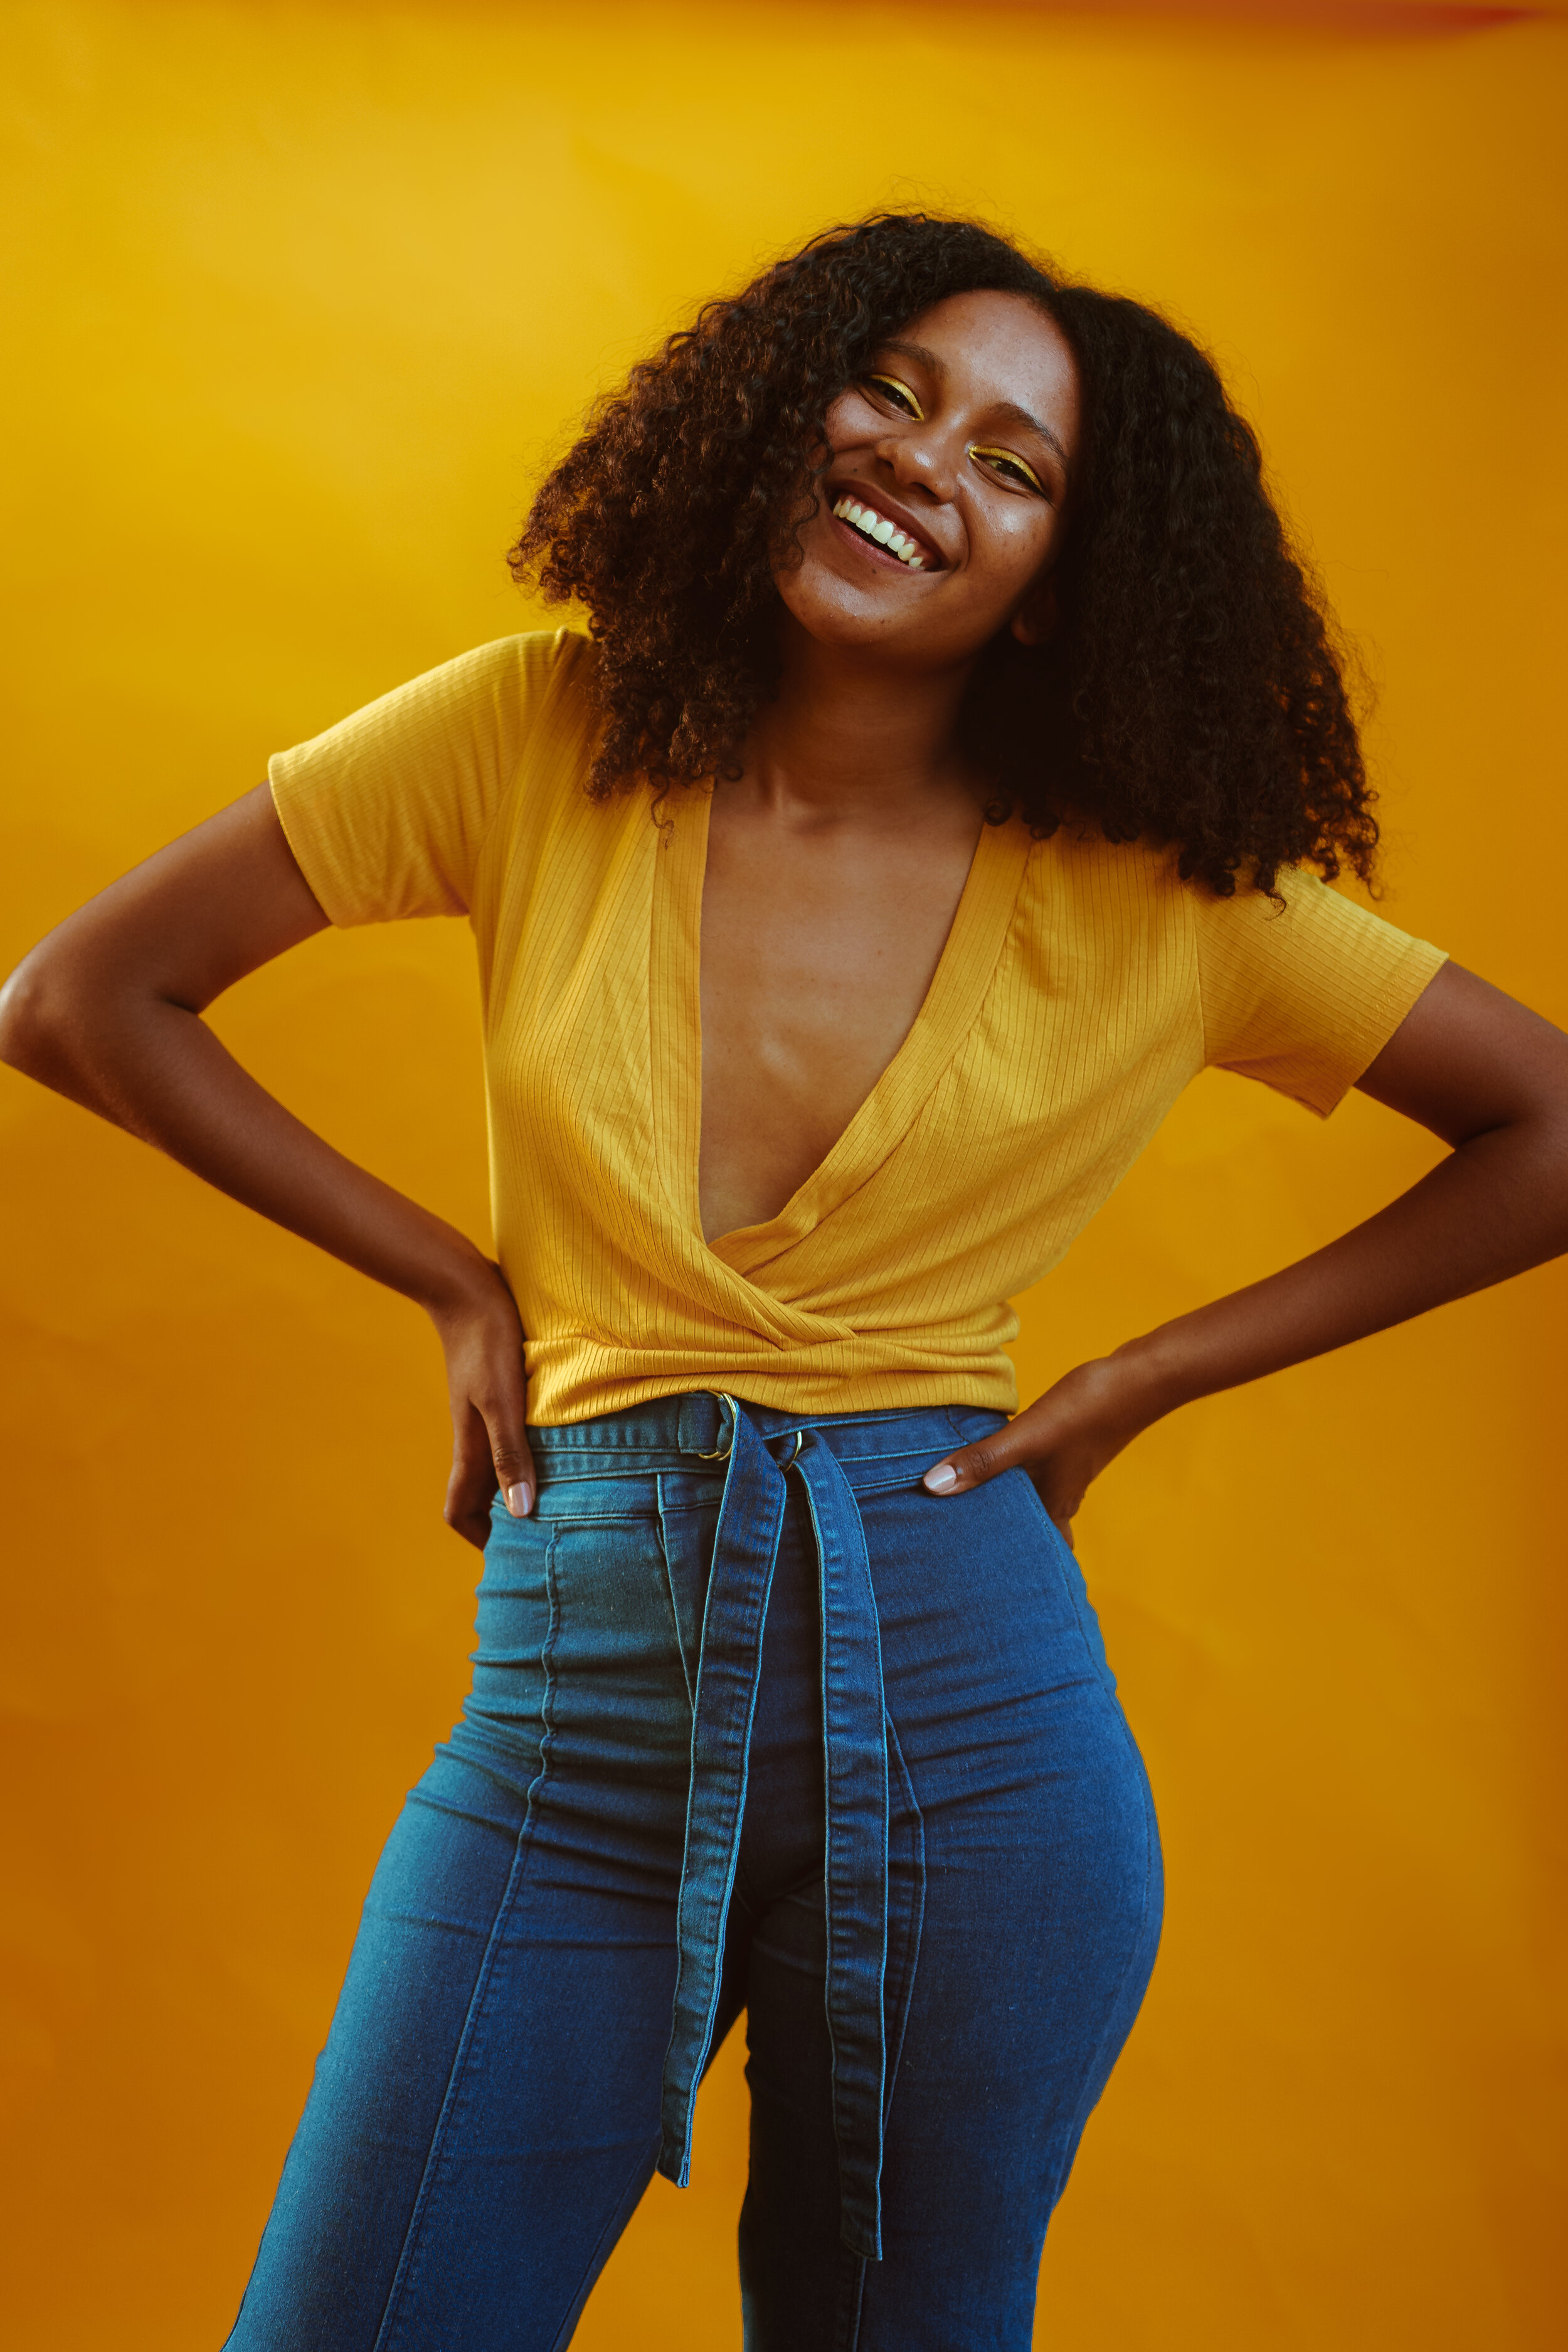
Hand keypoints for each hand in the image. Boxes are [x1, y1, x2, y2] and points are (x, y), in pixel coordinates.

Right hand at [429, 1264, 536, 1549]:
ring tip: (565, 1499)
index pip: (460, 1512)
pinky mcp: (499, 1394)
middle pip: (482, 1496)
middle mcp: (474, 1438)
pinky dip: (532, 1452)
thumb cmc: (485, 1342)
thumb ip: (511, 1454)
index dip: (480, 1539)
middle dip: (507, 1521)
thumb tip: (520, 1513)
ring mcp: (485, 1416)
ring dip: (522, 1486)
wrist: (467, 1288)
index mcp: (469, 1448)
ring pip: (499, 1467)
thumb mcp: (502, 1401)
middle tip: (549, 1537)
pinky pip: (512, 1438)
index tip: (514, 1556)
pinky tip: (563, 1447)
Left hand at [921, 1355, 1161, 1548]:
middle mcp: (1063, 1495)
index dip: (1013, 1569)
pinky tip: (999, 1464)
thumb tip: (932, 1487)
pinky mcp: (1069, 1446)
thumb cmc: (1089, 1410)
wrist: (1140, 1377)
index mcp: (1055, 1505)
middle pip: (1033, 1531)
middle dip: (1006, 1542)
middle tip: (966, 1548)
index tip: (982, 1581)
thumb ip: (982, 1462)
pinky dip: (1017, 1478)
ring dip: (1009, 1508)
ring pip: (1035, 1502)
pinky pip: (1037, 1474)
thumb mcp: (1028, 1437)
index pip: (1036, 1553)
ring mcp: (1069, 1471)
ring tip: (972, 1509)